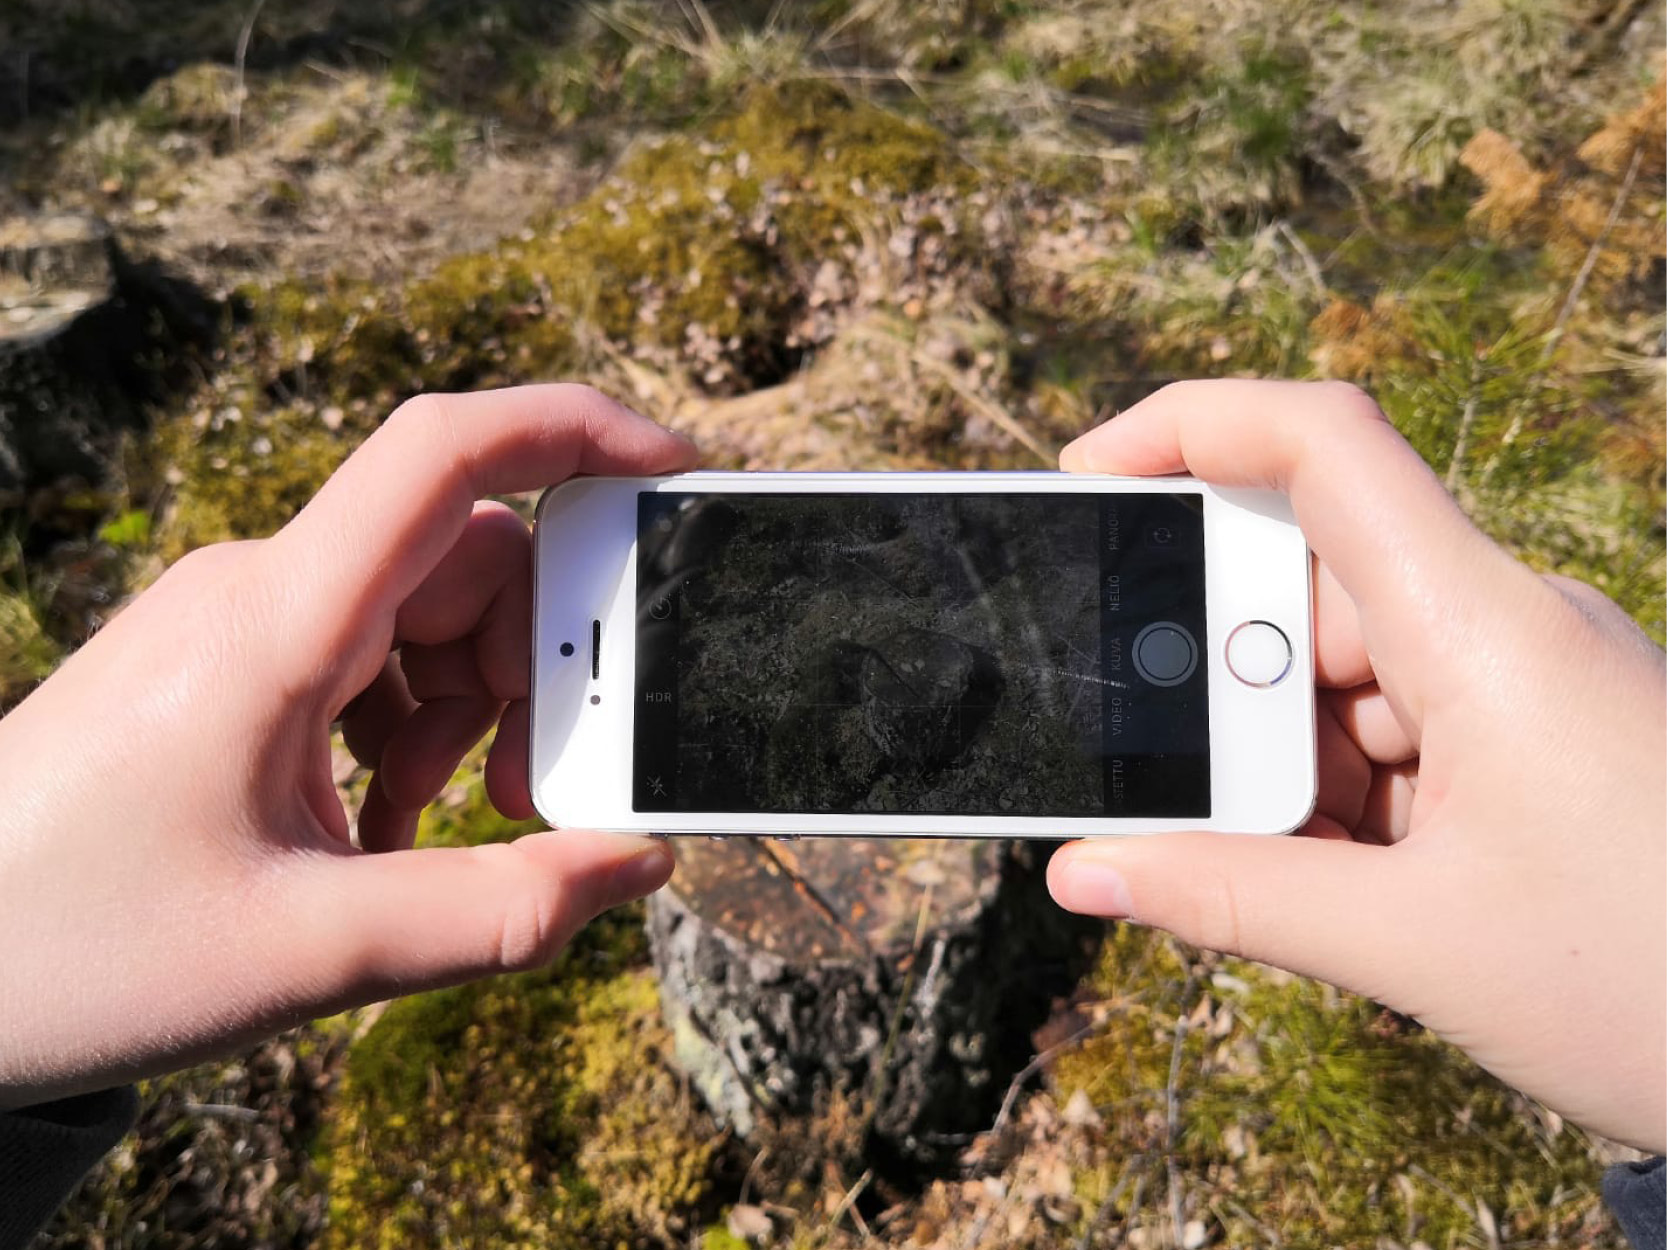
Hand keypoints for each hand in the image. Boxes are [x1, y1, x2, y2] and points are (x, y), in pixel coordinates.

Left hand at [0, 385, 696, 1107]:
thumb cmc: (75, 952)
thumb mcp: (312, 950)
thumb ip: (498, 914)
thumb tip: (637, 864)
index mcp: (277, 623)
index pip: (445, 453)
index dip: (579, 432)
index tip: (680, 475)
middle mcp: (262, 591)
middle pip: (469, 559)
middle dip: (530, 669)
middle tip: (515, 798)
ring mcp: (243, 624)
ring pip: (428, 617)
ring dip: (466, 717)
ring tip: (418, 836)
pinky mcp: (232, 664)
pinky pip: (371, 660)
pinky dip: (409, 733)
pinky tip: (370, 832)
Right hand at [1048, 380, 1665, 1152]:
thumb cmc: (1659, 990)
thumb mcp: (1414, 945)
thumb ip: (1230, 897)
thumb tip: (1083, 871)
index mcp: (1484, 629)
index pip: (1326, 447)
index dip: (1192, 426)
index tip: (1088, 478)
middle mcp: (1504, 628)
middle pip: (1308, 588)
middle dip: (1226, 691)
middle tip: (1191, 795)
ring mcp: (1523, 686)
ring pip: (1342, 678)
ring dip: (1285, 770)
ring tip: (1311, 883)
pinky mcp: (1535, 743)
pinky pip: (1393, 734)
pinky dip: (1341, 802)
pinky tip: (1352, 888)